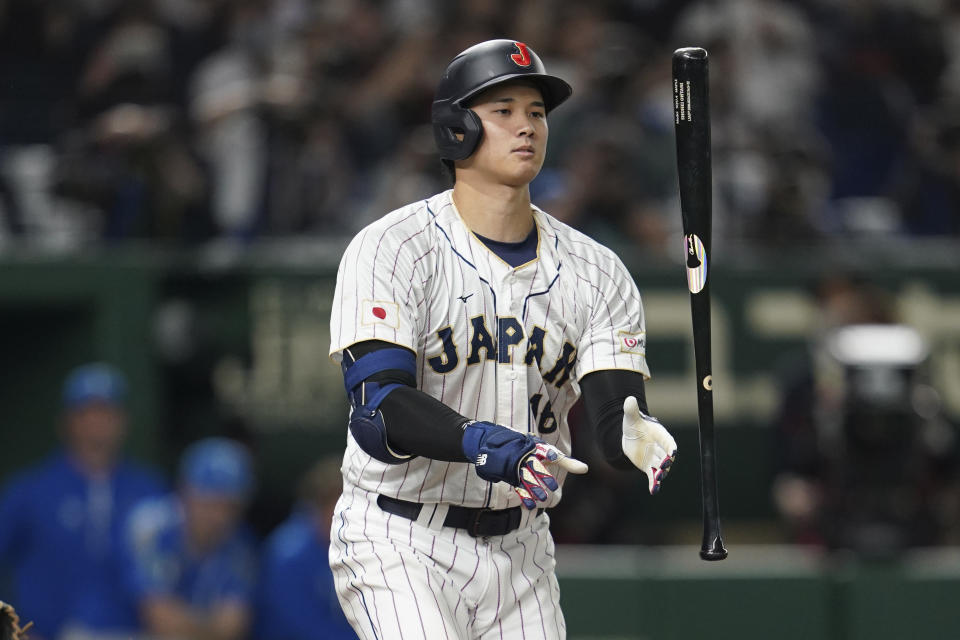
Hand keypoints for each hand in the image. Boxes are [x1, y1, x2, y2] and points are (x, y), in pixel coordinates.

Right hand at [462, 421, 587, 508]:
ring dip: (535, 489)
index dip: (548, 453)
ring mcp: (518, 466)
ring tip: (543, 499)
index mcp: (536, 448)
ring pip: (526, 478)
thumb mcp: (548, 454)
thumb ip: (567, 462)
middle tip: (553, 487)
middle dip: (543, 476)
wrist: (501, 447)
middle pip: (535, 466)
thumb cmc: (532, 451)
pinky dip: (525, 496)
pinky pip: (518, 486)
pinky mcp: (511, 476)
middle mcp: (527, 456)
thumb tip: (586, 469)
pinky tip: (530, 504)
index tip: (553, 456)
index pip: (543, 449)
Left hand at [621, 396, 677, 493]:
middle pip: (667, 457)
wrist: (629, 436)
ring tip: (658, 479)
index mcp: (660, 435)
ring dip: (661, 474)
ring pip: (661, 469)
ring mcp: (656, 459)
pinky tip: (653, 491)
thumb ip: (631, 410)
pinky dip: (654, 484)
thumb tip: (629, 399)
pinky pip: (653, 477)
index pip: (669, 442)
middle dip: (666, 462)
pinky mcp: (649, 467)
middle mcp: (661, 448)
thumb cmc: (633, 425)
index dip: (671, 447)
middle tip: (663, 466)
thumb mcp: (631, 418)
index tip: (672, 452)